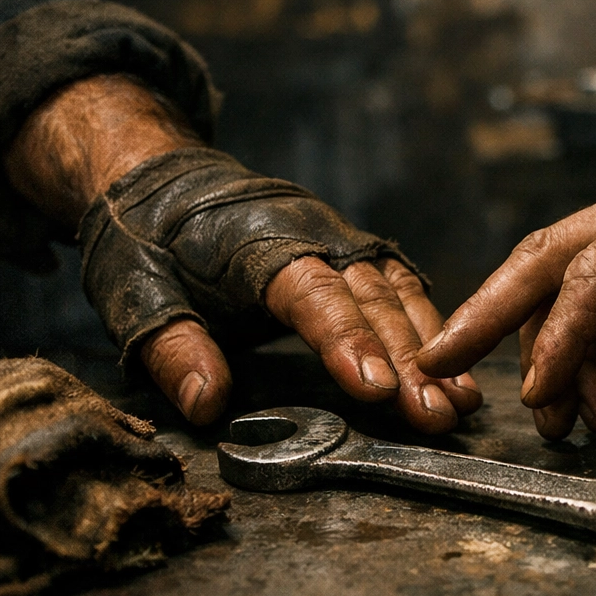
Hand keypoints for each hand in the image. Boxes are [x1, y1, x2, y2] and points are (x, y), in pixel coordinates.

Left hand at [141, 254, 480, 431]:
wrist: (167, 180)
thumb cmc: (147, 240)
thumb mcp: (134, 294)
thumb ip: (172, 348)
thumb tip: (207, 405)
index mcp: (259, 243)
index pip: (312, 294)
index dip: (347, 341)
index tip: (378, 390)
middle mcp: (314, 236)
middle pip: (370, 299)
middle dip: (408, 361)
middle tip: (435, 415)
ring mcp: (341, 240)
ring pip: (397, 292)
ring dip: (432, 349)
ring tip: (460, 402)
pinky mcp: (353, 252)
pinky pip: (401, 288)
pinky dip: (429, 331)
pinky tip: (453, 371)